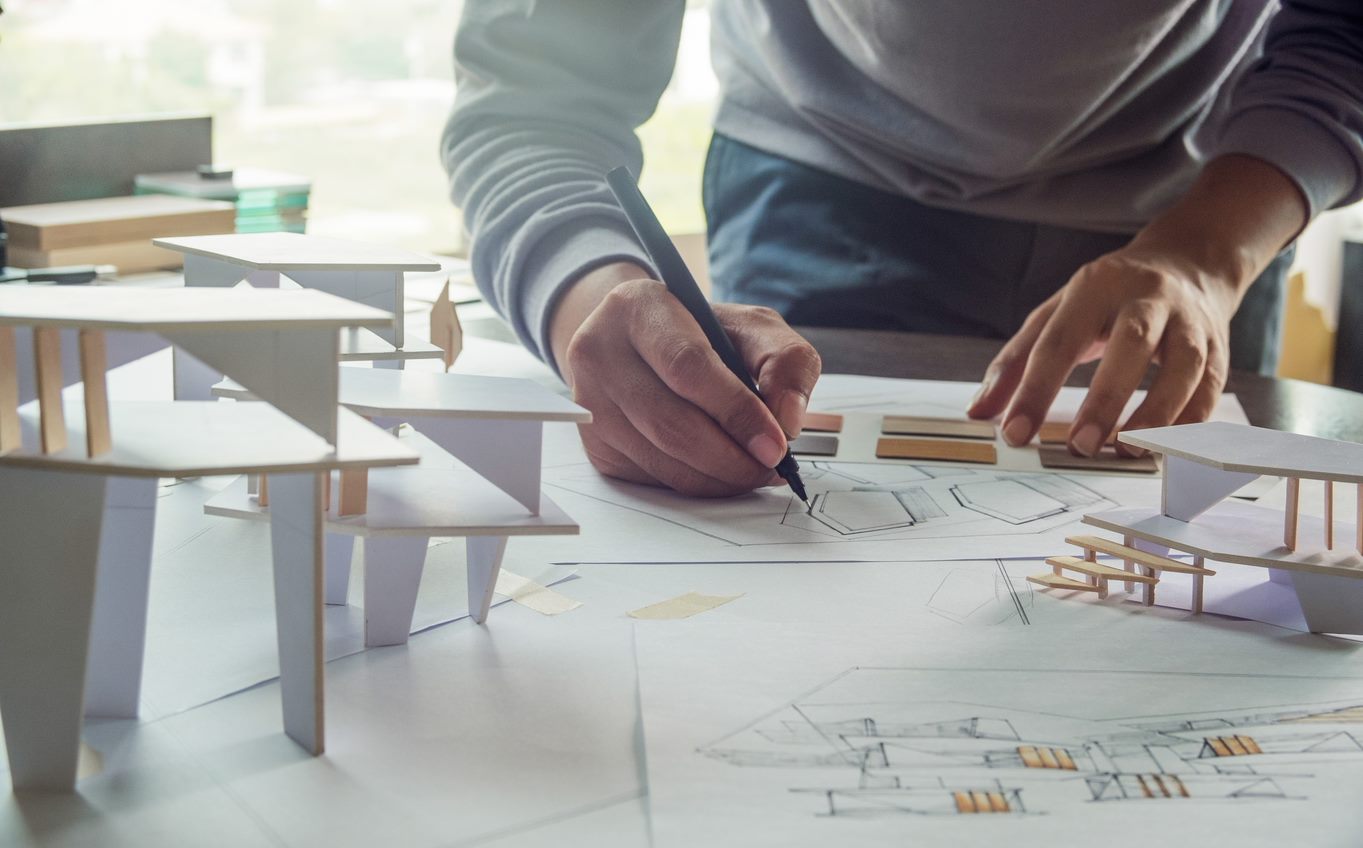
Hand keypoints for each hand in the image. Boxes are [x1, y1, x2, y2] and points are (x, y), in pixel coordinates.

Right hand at [553, 265, 820, 495]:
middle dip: (731, 456)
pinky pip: (651, 477)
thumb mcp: (752, 326)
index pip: (686, 366)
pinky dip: (695, 483)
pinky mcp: (593, 442)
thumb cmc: (700, 333)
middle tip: (771, 467)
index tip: (776, 444)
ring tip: (754, 470)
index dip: (736, 411)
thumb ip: (785, 361)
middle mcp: (598, 351)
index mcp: (638, 306)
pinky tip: (719, 470)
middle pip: (670, 422)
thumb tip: (787, 421)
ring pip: (661, 458)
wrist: (640, 343)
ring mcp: (589, 401)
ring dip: (718, 477)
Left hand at [967, 246, 1236, 455]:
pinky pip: (1212, 387)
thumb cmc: (1106, 299)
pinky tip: (1169, 448)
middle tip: (1080, 446)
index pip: (1059, 340)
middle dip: (1106, 398)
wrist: (1187, 263)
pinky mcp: (1220, 345)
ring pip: (1184, 365)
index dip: (1035, 390)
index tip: (1014, 434)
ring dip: (1158, 413)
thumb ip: (1015, 362)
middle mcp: (1148, 297)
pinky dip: (1193, 421)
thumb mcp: (1054, 314)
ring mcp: (1190, 320)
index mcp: (1094, 287)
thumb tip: (979, 413)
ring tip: (1127, 451)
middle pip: (1131, 344)